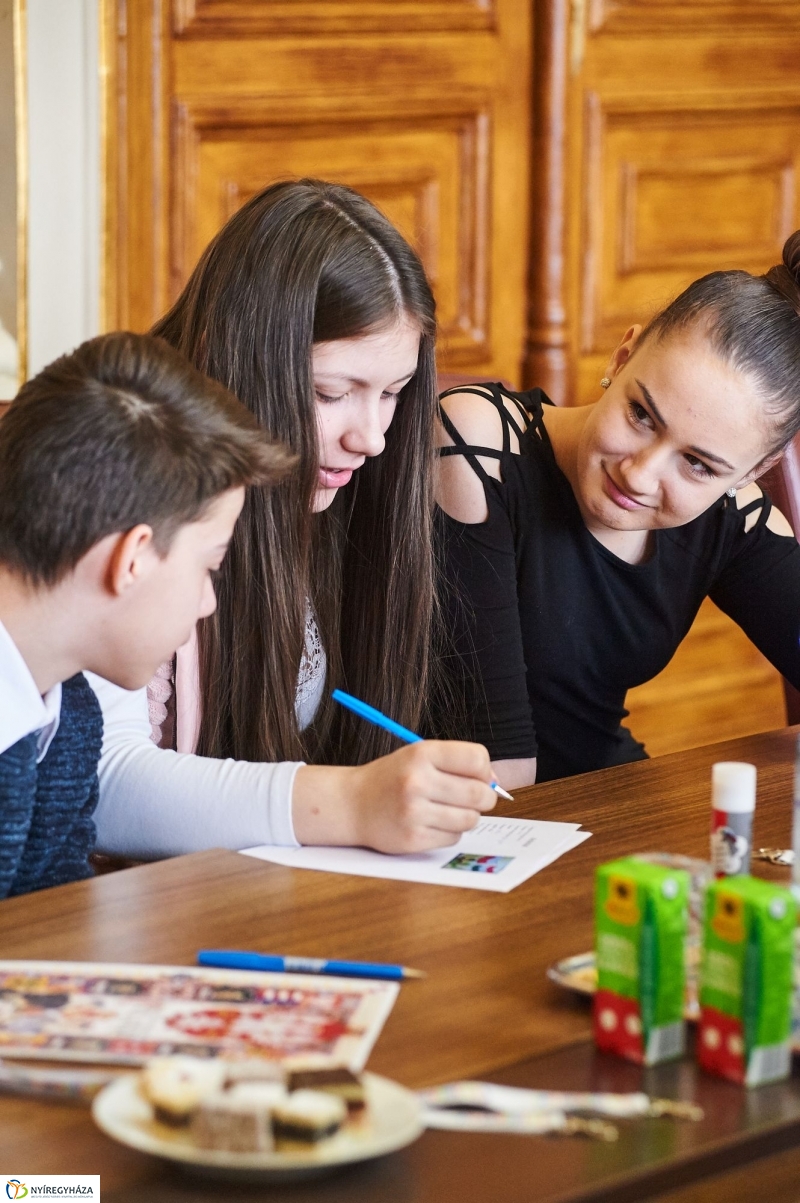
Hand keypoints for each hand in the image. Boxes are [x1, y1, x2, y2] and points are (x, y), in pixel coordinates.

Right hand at [292, 741, 495, 852]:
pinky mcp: (412, 839)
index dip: (485, 770)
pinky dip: (450, 832)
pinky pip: (454, 837)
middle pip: (479, 793)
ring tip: (450, 810)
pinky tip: (433, 823)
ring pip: (470, 819)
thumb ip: (456, 763)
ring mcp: (414, 812)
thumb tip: (496, 782)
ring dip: (468, 816)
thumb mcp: (419, 757)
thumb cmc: (392, 778)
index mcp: (421, 754)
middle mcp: (417, 781)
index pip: (477, 759)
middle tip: (477, 798)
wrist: (352, 804)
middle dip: (485, 798)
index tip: (479, 776)